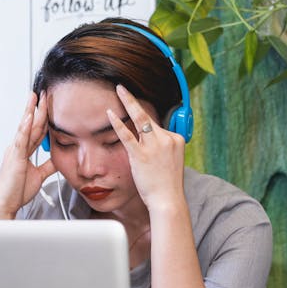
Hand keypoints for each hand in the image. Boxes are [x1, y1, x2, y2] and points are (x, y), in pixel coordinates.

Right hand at [0, 91, 55, 218]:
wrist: (5, 204)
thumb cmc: (16, 192)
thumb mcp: (39, 175)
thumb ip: (48, 165)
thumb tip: (59, 157)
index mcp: (22, 151)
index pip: (35, 130)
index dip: (42, 117)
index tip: (48, 104)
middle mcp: (17, 148)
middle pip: (30, 125)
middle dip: (38, 108)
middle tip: (43, 92)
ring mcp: (14, 151)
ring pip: (25, 128)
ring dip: (31, 111)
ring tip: (35, 97)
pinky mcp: (14, 158)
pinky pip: (20, 140)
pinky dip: (24, 128)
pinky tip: (28, 117)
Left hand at [107, 84, 185, 211]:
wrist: (167, 199)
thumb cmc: (166, 185)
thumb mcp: (170, 162)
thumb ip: (161, 149)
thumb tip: (150, 144)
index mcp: (176, 140)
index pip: (158, 126)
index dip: (144, 124)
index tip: (135, 110)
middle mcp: (166, 139)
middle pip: (148, 117)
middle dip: (134, 101)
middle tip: (122, 88)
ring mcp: (154, 146)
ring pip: (140, 119)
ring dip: (128, 103)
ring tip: (119, 91)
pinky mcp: (141, 154)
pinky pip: (128, 135)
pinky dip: (118, 123)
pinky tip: (110, 114)